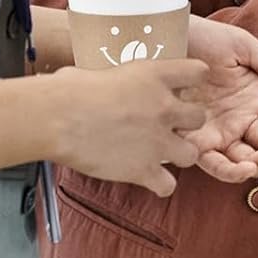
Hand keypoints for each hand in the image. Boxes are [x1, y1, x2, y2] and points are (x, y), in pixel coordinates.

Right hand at [44, 59, 208, 196]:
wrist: (57, 118)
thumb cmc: (70, 91)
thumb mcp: (104, 71)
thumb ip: (120, 79)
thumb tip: (104, 82)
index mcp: (157, 76)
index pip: (199, 72)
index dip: (192, 80)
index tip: (181, 88)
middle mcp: (165, 108)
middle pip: (199, 117)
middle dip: (186, 124)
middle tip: (166, 127)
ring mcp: (157, 141)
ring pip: (192, 154)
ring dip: (178, 155)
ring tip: (158, 154)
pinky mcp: (142, 169)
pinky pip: (168, 186)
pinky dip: (160, 185)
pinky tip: (147, 177)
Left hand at [182, 16, 257, 181]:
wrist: (160, 40)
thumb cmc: (204, 39)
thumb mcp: (246, 49)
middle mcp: (243, 119)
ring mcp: (219, 132)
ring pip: (246, 160)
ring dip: (257, 163)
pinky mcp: (193, 142)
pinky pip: (213, 164)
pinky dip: (228, 170)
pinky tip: (240, 167)